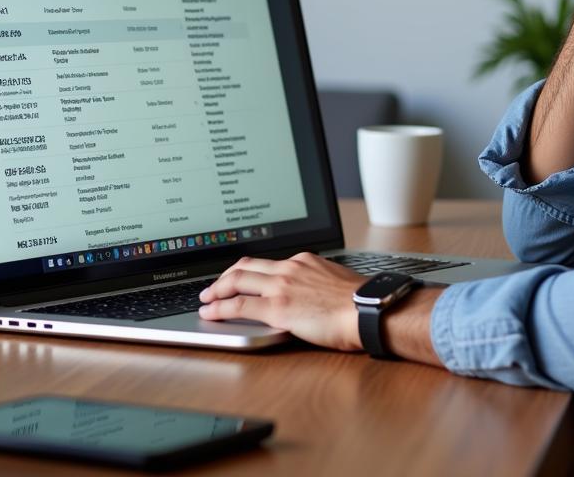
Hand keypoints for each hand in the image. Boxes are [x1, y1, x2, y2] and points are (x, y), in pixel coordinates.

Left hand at [199, 253, 364, 351]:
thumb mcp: (334, 282)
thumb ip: (316, 283)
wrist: (368, 309)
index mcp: (303, 261)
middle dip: (224, 277)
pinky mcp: (277, 308)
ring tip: (205, 299)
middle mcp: (289, 268)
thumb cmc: (359, 302)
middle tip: (212, 287)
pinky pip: (240, 305)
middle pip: (246, 266)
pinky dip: (220, 308)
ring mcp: (282, 286)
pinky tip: (210, 313)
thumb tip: (310, 294)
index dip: (246, 270)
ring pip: (238, 281)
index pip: (266, 262)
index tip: (237, 276)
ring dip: (216, 290)